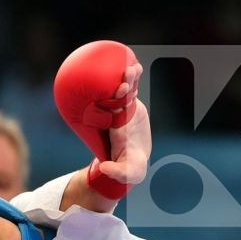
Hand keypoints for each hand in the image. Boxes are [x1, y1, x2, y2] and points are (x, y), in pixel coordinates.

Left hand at [94, 64, 151, 191]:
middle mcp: (117, 116)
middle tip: (126, 73)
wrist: (133, 161)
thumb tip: (104, 168)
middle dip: (122, 84)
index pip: (113, 109)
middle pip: (118, 97)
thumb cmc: (128, 168)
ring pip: (127, 91)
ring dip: (129, 78)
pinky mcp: (134, 108)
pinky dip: (136, 80)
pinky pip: (134, 91)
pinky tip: (137, 65)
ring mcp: (125, 110)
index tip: (120, 88)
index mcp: (116, 127)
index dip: (115, 98)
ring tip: (133, 66)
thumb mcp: (124, 174)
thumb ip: (115, 171)